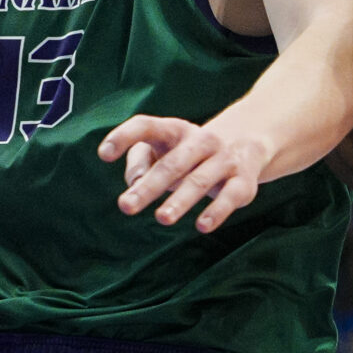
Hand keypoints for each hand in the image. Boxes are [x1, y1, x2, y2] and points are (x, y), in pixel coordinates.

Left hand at [100, 111, 273, 231]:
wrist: (249, 142)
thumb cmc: (190, 152)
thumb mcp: (164, 150)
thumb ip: (140, 162)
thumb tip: (134, 183)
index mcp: (175, 130)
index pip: (146, 126)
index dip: (124, 136)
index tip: (103, 154)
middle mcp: (201, 141)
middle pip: (172, 163)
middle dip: (149, 187)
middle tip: (125, 206)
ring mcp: (224, 160)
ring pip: (199, 181)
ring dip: (180, 201)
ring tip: (161, 219)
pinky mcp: (243, 182)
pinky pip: (230, 197)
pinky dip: (217, 211)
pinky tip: (202, 226)